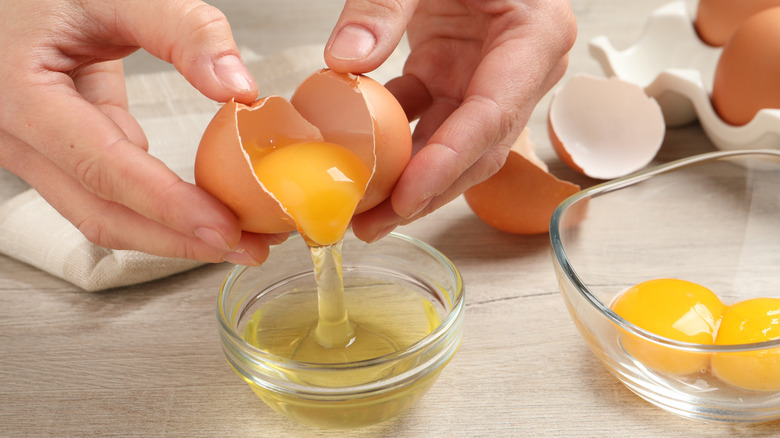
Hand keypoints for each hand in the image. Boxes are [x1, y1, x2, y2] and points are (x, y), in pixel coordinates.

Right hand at [0, 0, 283, 264]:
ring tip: (238, 237)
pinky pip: (107, 191)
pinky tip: (205, 208)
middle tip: (248, 247)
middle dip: (179, 239)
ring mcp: (32, 149)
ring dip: (171, 232)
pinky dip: (158, 206)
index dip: (167, 205)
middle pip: (101, 212)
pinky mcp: (58, 150)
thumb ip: (184, 30)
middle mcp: (15, 134)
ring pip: (102, 213)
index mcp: (19, 93)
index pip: (102, 167)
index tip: (224, 227)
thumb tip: (239, 88)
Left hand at [324, 0, 576, 240]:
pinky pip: (423, 119)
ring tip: (360, 213)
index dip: (449, 161)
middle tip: (372, 225)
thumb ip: (385, 4)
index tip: (406, 196)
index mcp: (535, 36)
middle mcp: (520, 68)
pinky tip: (356, 163)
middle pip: (476, 147)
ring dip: (406, 179)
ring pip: (450, 145)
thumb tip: (343, 60)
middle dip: (425, 192)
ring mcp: (486, 77)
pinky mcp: (454, 77)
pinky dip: (389, 143)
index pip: (493, 113)